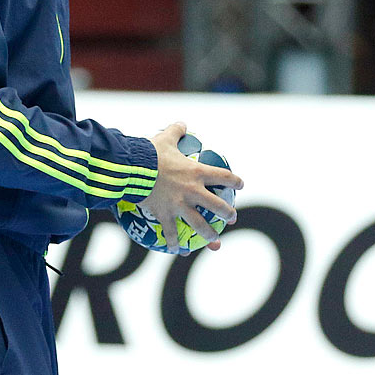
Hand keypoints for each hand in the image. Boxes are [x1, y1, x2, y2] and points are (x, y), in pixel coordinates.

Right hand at [137, 122, 242, 253]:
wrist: (133, 169)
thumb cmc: (150, 152)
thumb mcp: (165, 138)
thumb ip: (176, 131)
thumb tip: (182, 124)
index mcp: (196, 172)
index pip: (223, 177)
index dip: (235, 181)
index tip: (240, 185)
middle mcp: (193, 191)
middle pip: (217, 206)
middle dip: (228, 214)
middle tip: (232, 218)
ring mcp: (179, 206)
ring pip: (200, 225)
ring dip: (210, 235)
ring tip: (215, 242)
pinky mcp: (165, 215)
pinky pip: (171, 233)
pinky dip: (175, 243)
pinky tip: (178, 251)